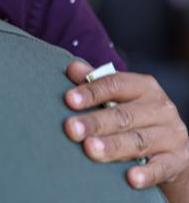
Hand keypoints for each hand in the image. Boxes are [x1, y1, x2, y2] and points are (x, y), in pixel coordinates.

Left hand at [63, 61, 188, 193]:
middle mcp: (161, 108)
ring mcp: (172, 135)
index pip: (116, 85)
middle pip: (124, 115)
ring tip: (90, 149)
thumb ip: (96, 82)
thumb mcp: (118, 96)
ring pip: (139, 141)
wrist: (172, 145)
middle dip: (96, 122)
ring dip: (113, 146)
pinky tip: (131, 178)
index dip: (92, 92)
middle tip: (71, 129)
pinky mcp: (178, 160)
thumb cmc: (133, 114)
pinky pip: (162, 167)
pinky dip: (147, 173)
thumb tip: (72, 68)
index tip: (68, 100)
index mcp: (144, 87)